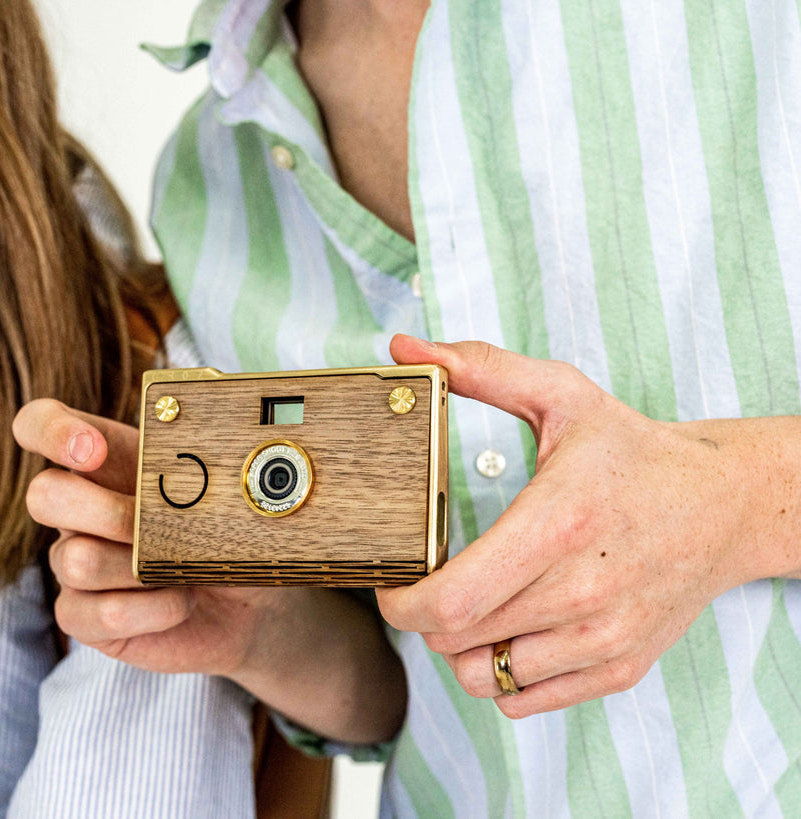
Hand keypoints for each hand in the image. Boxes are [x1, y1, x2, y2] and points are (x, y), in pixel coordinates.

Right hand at [12, 399, 405, 741]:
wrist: (251, 604)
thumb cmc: (234, 535)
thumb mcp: (229, 494)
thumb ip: (213, 468)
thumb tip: (217, 462)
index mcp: (107, 461)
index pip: (41, 425)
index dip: (52, 430)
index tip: (93, 449)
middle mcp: (81, 509)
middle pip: (42, 494)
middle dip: (99, 509)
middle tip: (147, 523)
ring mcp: (77, 563)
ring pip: (73, 560)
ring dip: (137, 568)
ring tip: (182, 570)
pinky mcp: (86, 616)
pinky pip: (96, 612)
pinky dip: (150, 609)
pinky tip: (180, 601)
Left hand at [377, 335, 800, 717]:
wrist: (726, 505)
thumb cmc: (635, 452)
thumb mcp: (561, 395)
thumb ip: (478, 369)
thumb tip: (405, 349)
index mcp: (558, 523)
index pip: (451, 600)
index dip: (400, 601)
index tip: (390, 581)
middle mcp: (582, 592)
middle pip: (455, 638)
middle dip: (422, 613)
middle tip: (427, 580)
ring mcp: (603, 637)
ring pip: (481, 675)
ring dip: (457, 644)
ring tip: (470, 602)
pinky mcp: (618, 666)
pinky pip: (522, 699)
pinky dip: (498, 670)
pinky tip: (509, 627)